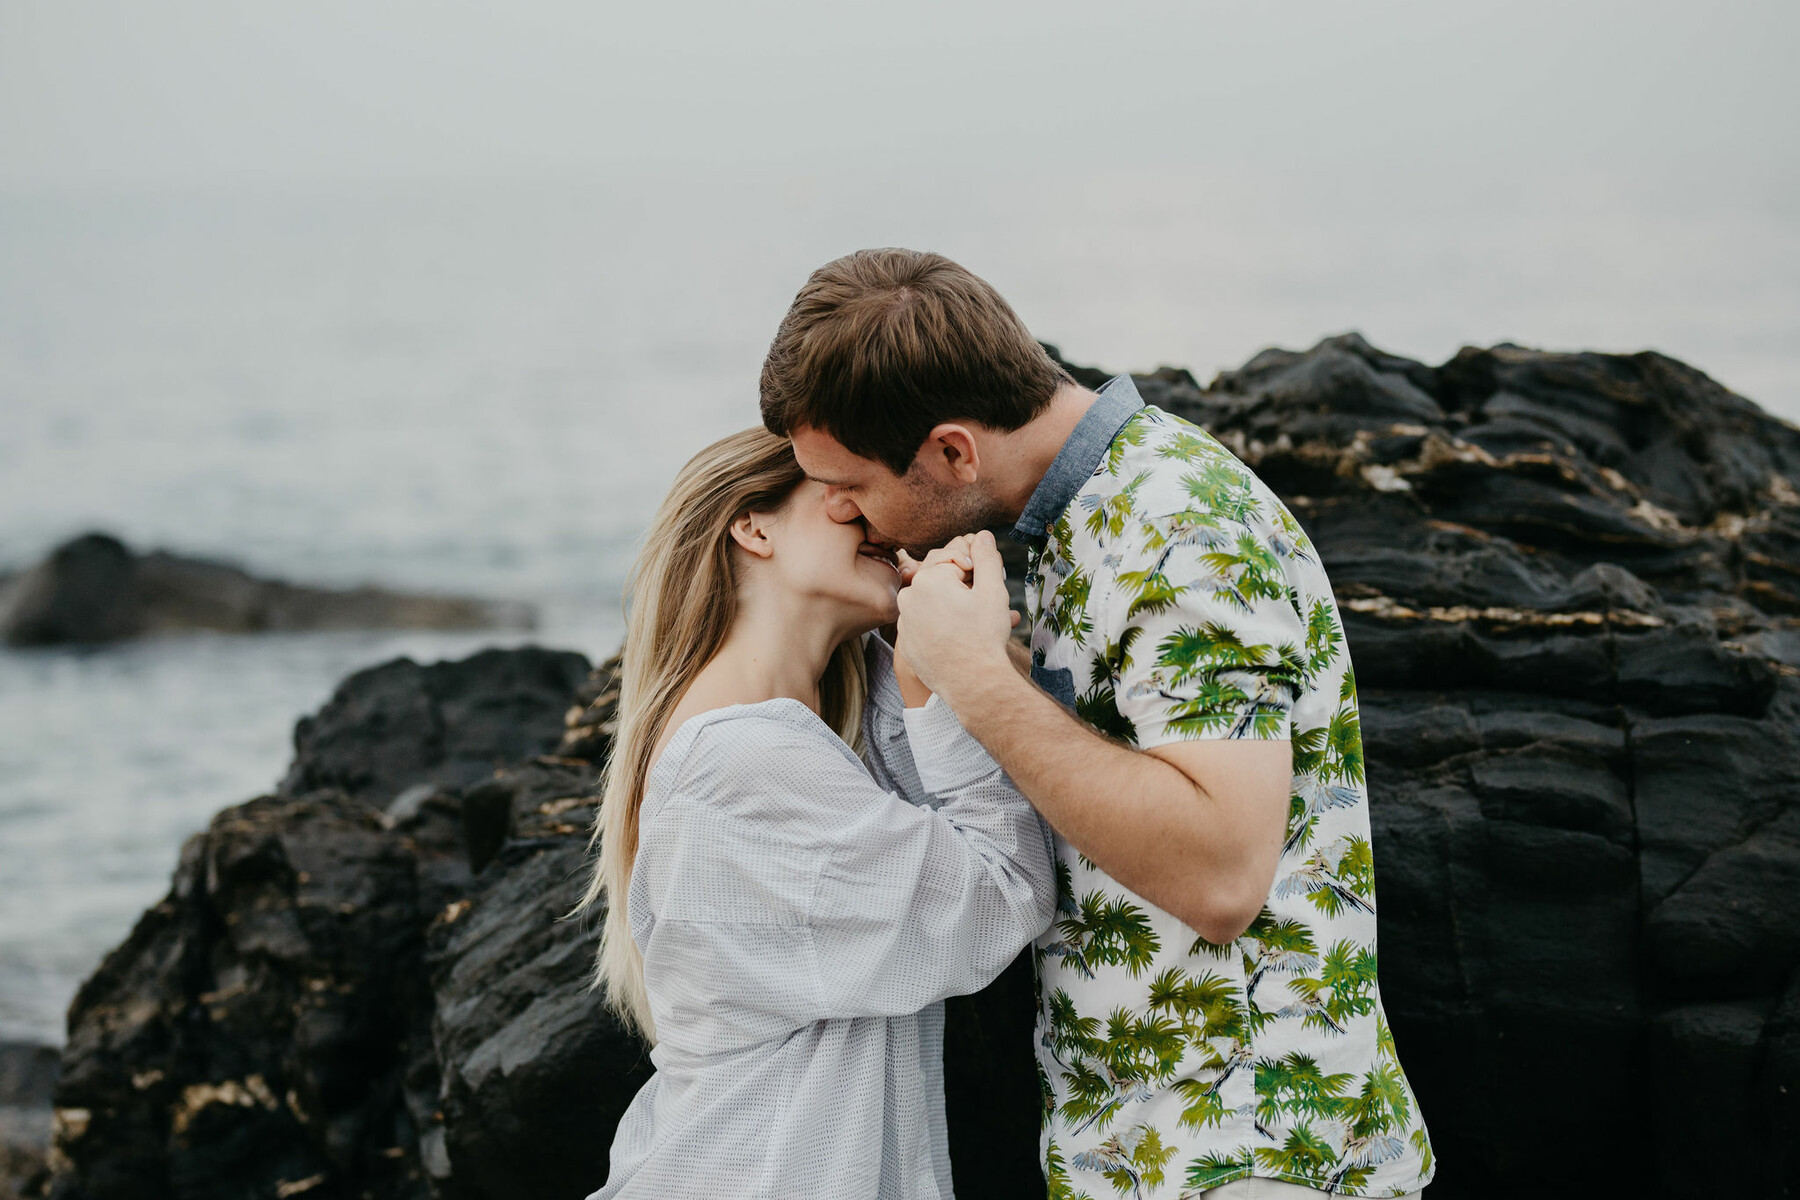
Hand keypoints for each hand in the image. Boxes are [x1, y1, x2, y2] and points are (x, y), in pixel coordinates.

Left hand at [894, 529, 1017, 706]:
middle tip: (984, 598)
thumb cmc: (984, 636)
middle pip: (939, 579)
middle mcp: (908, 598)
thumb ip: (987, 557)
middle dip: (962, 584)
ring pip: (931, 603)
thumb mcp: (992, 590)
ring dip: (951, 604)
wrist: (972, 683)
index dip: (974, 566)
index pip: (952, 559)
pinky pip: (924, 626)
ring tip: (976, 618)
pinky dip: (940, 625)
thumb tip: (981, 535)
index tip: (988, 580)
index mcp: (927, 579)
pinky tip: (960, 634)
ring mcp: (904, 624)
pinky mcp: (907, 645)